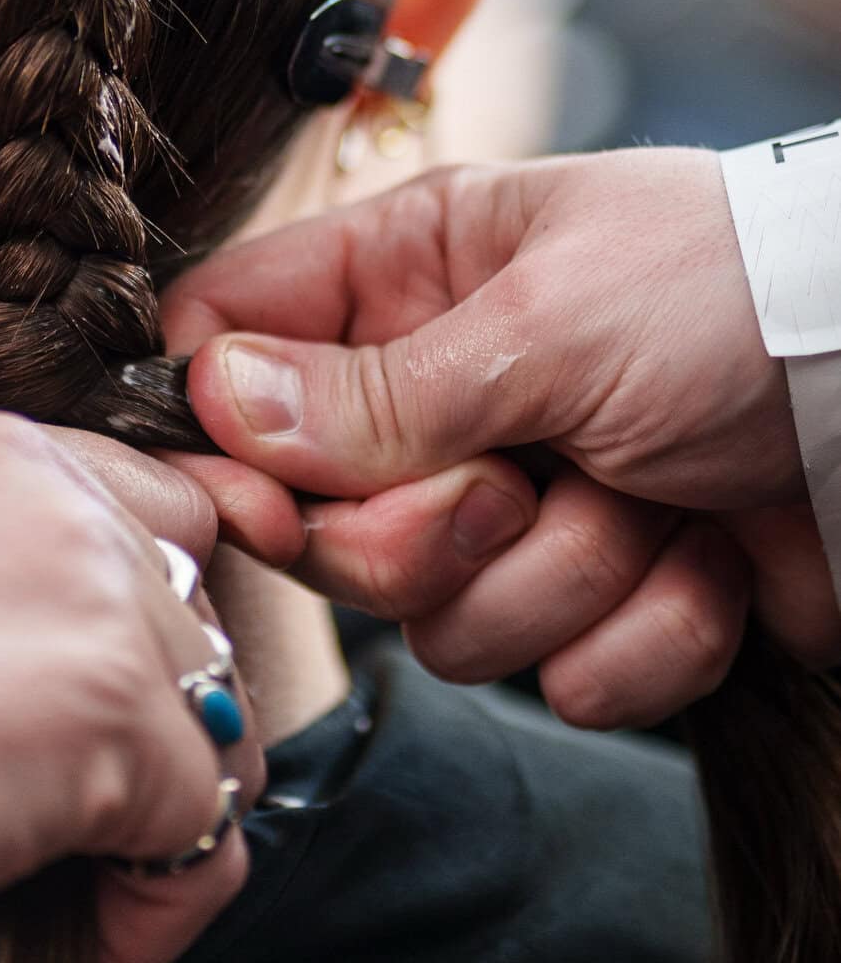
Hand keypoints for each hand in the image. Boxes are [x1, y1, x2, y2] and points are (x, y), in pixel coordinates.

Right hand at [0, 409, 265, 962]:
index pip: (116, 504)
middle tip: (71, 806)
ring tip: (66, 892)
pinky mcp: (120, 699)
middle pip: (188, 598)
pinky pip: (207, 828)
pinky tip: (84, 943)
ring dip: (156, 813)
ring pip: (213, 712)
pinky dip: (159, 908)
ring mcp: (91, 581)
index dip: (108, 620)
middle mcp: (39, 482)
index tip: (62, 709)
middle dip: (148, 710)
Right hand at [164, 151, 836, 725]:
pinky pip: (563, 682)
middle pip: (327, 526)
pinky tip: (712, 555)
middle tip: (517, 486)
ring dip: (569, 578)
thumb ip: (375, 389)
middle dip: (430, 536)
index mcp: (415, 279)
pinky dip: (652, 634)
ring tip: (656, 498)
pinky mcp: (608, 603)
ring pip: (443, 623)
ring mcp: (526, 507)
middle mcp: (448, 399)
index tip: (268, 497)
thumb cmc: (746, 299)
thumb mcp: (551, 324)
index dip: (227, 435)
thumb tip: (216, 402)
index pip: (238, 345)